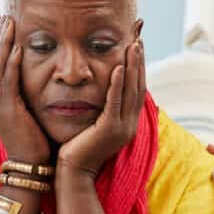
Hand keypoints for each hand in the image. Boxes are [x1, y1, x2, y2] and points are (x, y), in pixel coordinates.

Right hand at [0, 15, 50, 161]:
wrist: (30, 168)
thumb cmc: (38, 144)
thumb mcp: (33, 116)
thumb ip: (33, 99)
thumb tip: (47, 85)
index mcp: (1, 100)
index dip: (2, 45)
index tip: (8, 26)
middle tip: (5, 17)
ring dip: (3, 44)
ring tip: (9, 24)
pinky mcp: (6, 111)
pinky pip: (8, 83)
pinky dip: (11, 64)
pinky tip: (17, 48)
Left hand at [57, 39, 145, 178]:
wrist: (74, 173)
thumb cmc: (78, 149)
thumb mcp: (94, 126)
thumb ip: (101, 110)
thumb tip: (100, 93)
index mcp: (127, 123)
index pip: (136, 90)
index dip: (138, 68)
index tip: (137, 47)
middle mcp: (129, 125)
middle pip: (138, 87)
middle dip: (139, 62)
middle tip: (139, 40)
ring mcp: (122, 128)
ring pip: (130, 92)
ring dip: (132, 67)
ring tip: (133, 46)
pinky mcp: (109, 130)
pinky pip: (115, 102)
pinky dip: (117, 84)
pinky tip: (118, 67)